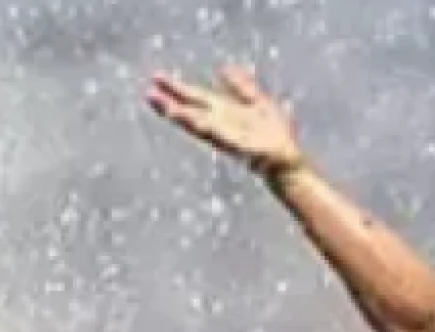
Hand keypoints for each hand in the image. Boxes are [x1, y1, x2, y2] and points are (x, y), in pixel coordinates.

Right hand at [145, 64, 304, 178]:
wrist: (287, 161)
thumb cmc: (275, 135)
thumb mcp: (258, 101)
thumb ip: (241, 86)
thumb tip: (224, 68)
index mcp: (224, 111)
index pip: (195, 97)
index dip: (176, 88)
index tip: (156, 77)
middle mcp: (220, 124)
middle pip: (190, 110)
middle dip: (170, 101)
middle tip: (147, 93)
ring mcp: (226, 136)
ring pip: (197, 123)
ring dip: (179, 115)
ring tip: (160, 105)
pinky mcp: (236, 146)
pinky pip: (217, 135)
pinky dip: (204, 127)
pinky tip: (192, 119)